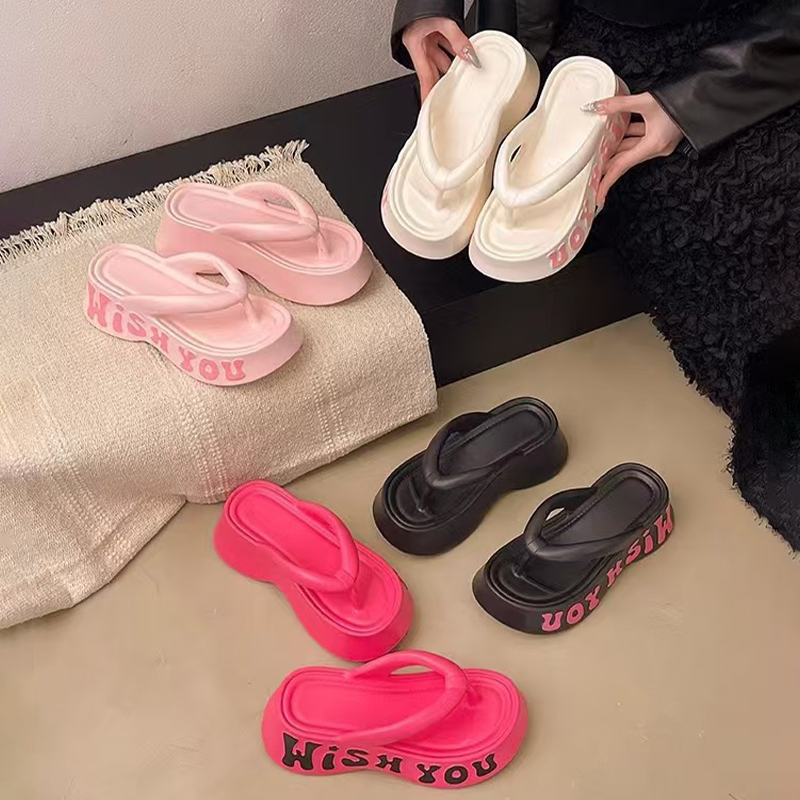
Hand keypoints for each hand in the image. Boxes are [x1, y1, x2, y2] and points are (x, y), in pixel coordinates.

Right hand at [402, 17, 479, 101]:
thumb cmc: (425, 4)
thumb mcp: (442, 21)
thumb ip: (456, 39)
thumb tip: (468, 54)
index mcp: (414, 45)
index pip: (423, 77)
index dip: (427, 94)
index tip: (429, 107)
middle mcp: (418, 45)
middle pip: (432, 71)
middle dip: (443, 82)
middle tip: (452, 95)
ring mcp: (424, 39)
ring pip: (439, 59)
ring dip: (451, 65)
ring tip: (463, 73)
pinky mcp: (430, 32)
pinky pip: (442, 46)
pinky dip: (452, 51)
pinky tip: (462, 55)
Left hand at [588, 92, 682, 207]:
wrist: (705, 95)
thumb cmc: (681, 99)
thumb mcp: (647, 101)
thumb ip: (620, 104)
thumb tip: (597, 106)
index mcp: (653, 145)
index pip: (622, 166)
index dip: (607, 181)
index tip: (597, 195)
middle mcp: (655, 148)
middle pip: (624, 159)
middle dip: (606, 165)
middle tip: (588, 172)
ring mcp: (659, 143)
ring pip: (630, 148)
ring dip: (614, 147)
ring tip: (595, 149)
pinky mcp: (660, 136)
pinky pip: (639, 139)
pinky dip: (626, 135)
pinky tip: (614, 130)